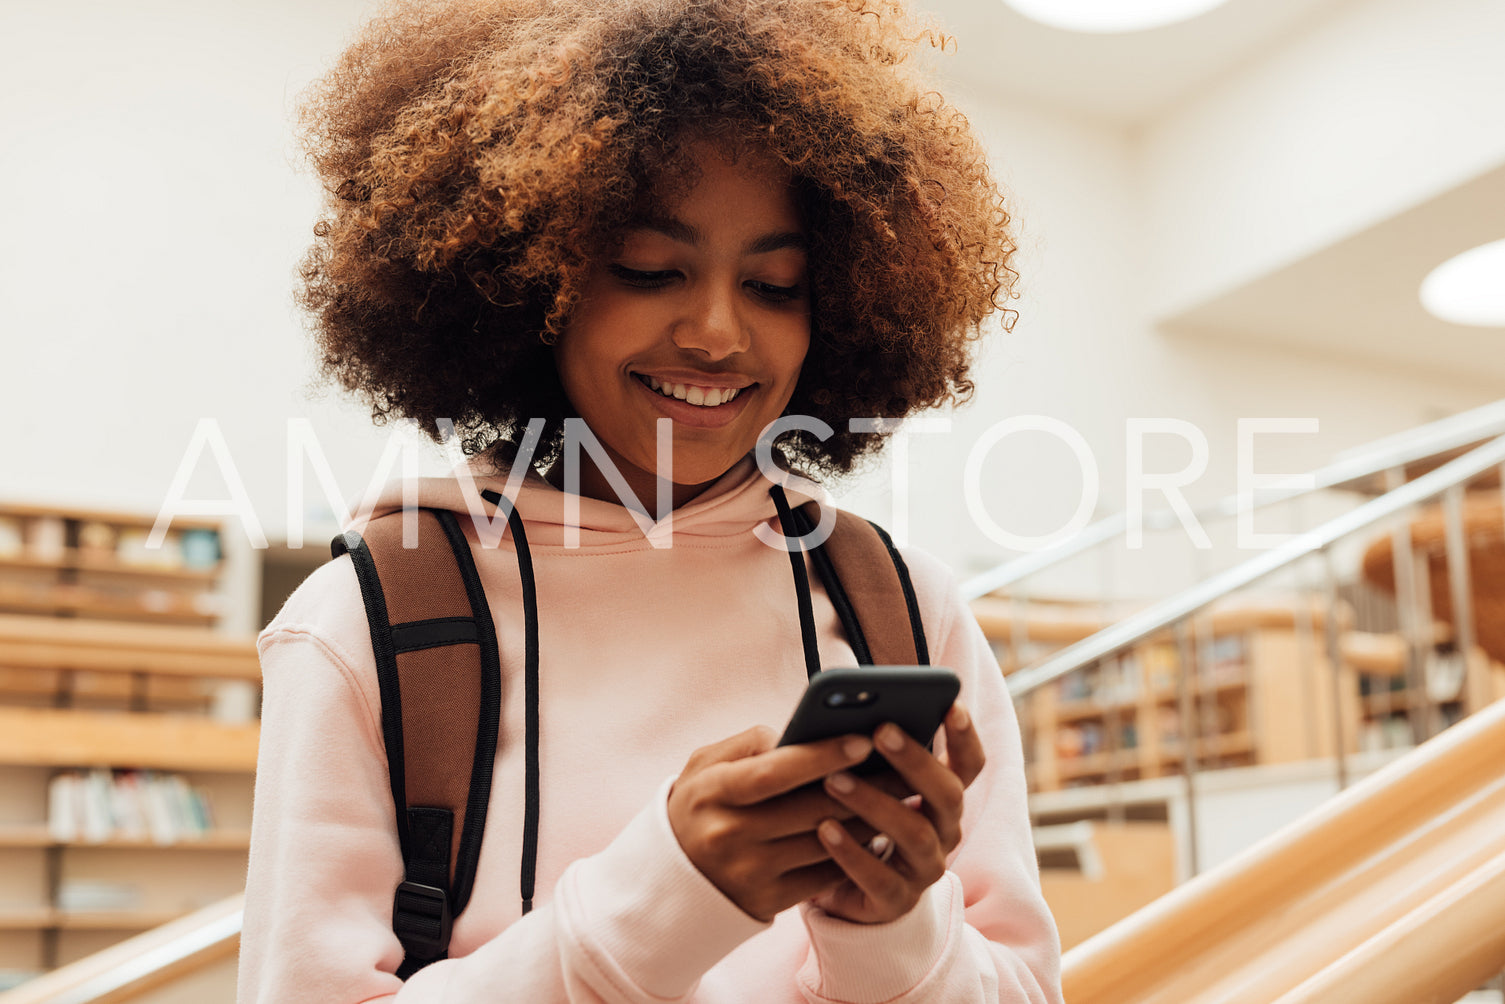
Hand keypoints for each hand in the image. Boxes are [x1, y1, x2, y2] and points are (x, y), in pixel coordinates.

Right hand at [668, 725, 883, 921]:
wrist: (673, 875)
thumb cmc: (700, 804)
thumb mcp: (706, 764)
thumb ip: (750, 744)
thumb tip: (802, 735)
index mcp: (712, 792)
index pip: (773, 773)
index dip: (820, 756)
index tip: (863, 740)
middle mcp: (728, 835)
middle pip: (809, 810)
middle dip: (864, 787)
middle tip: (903, 768)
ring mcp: (748, 873)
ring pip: (824, 844)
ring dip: (868, 821)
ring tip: (900, 798)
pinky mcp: (766, 901)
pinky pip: (821, 877)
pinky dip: (853, 854)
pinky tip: (876, 833)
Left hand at [809, 701, 985, 923]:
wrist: (849, 892)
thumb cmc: (859, 820)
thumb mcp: (870, 784)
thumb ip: (870, 753)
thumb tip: (847, 708)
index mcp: (944, 798)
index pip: (969, 765)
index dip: (965, 736)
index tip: (950, 704)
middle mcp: (945, 831)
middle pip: (947, 793)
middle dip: (915, 760)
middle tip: (880, 729)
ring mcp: (924, 869)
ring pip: (915, 833)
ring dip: (874, 802)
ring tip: (833, 780)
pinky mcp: (896, 901)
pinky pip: (879, 878)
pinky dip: (851, 852)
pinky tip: (823, 829)